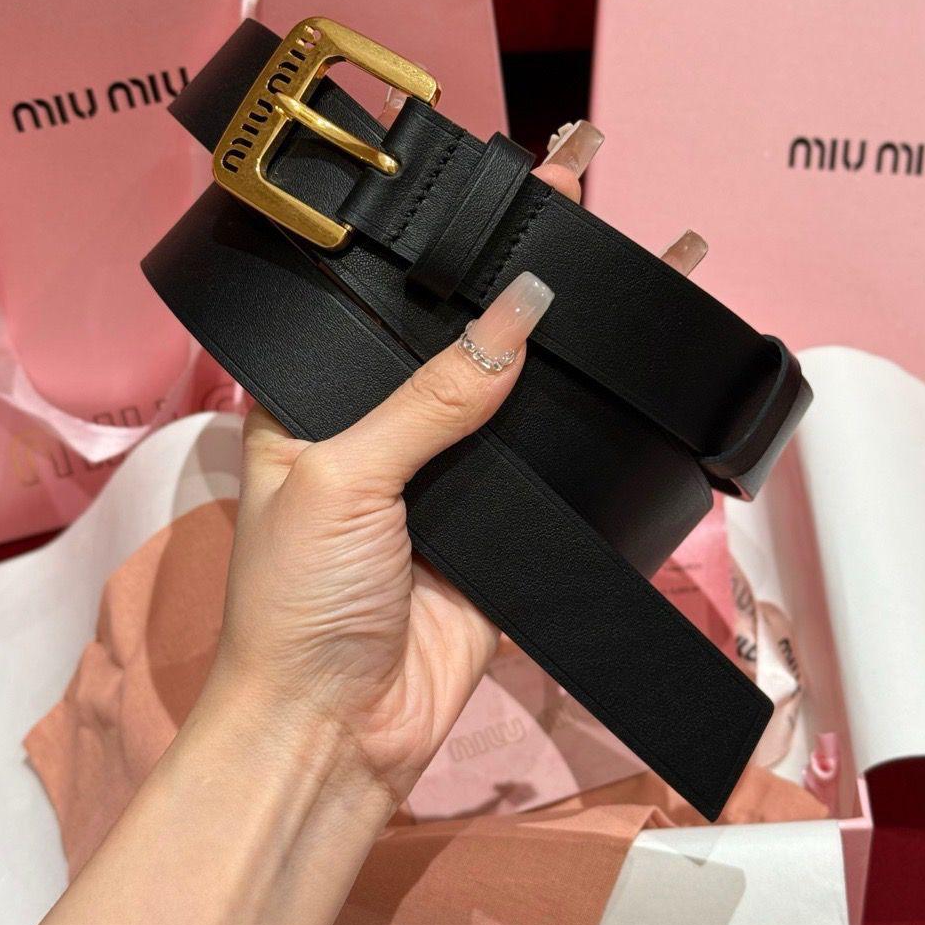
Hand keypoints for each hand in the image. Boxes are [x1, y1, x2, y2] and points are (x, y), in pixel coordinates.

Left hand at [209, 162, 581, 808]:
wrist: (340, 732)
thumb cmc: (299, 603)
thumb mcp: (343, 478)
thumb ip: (432, 398)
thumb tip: (520, 314)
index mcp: (323, 402)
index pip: (386, 305)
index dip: (440, 252)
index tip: (500, 191)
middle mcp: (389, 430)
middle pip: (463, 343)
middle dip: (517, 285)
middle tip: (578, 205)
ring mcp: (452, 478)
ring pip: (516, 401)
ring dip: (562, 351)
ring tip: (620, 271)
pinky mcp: (502, 527)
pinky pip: (550, 469)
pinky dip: (586, 432)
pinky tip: (625, 382)